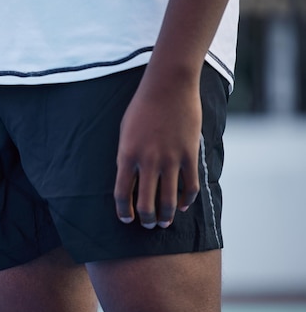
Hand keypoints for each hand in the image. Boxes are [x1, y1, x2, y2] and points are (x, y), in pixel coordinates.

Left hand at [114, 67, 201, 228]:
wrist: (168, 86)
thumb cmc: (142, 107)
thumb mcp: (125, 132)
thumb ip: (126, 157)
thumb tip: (130, 180)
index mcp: (127, 155)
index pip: (122, 194)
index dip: (123, 212)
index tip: (126, 219)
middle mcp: (148, 161)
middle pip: (145, 203)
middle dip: (145, 220)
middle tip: (147, 225)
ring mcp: (170, 159)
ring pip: (168, 200)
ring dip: (165, 216)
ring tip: (163, 222)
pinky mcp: (190, 154)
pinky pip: (189, 186)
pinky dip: (186, 200)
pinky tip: (181, 205)